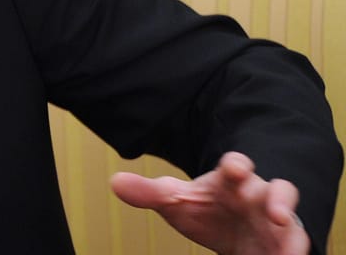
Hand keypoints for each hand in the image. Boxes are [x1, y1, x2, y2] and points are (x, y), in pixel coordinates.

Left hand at [111, 152, 308, 254]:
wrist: (230, 233)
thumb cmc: (205, 210)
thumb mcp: (175, 201)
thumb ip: (149, 193)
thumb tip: (115, 182)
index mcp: (229, 181)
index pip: (236, 166)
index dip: (237, 165)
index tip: (236, 169)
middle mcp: (257, 196)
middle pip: (275, 190)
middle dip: (278, 199)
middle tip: (278, 213)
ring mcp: (275, 220)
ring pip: (292, 220)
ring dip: (292, 230)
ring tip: (288, 243)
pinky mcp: (285, 242)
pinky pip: (295, 246)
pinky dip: (292, 252)